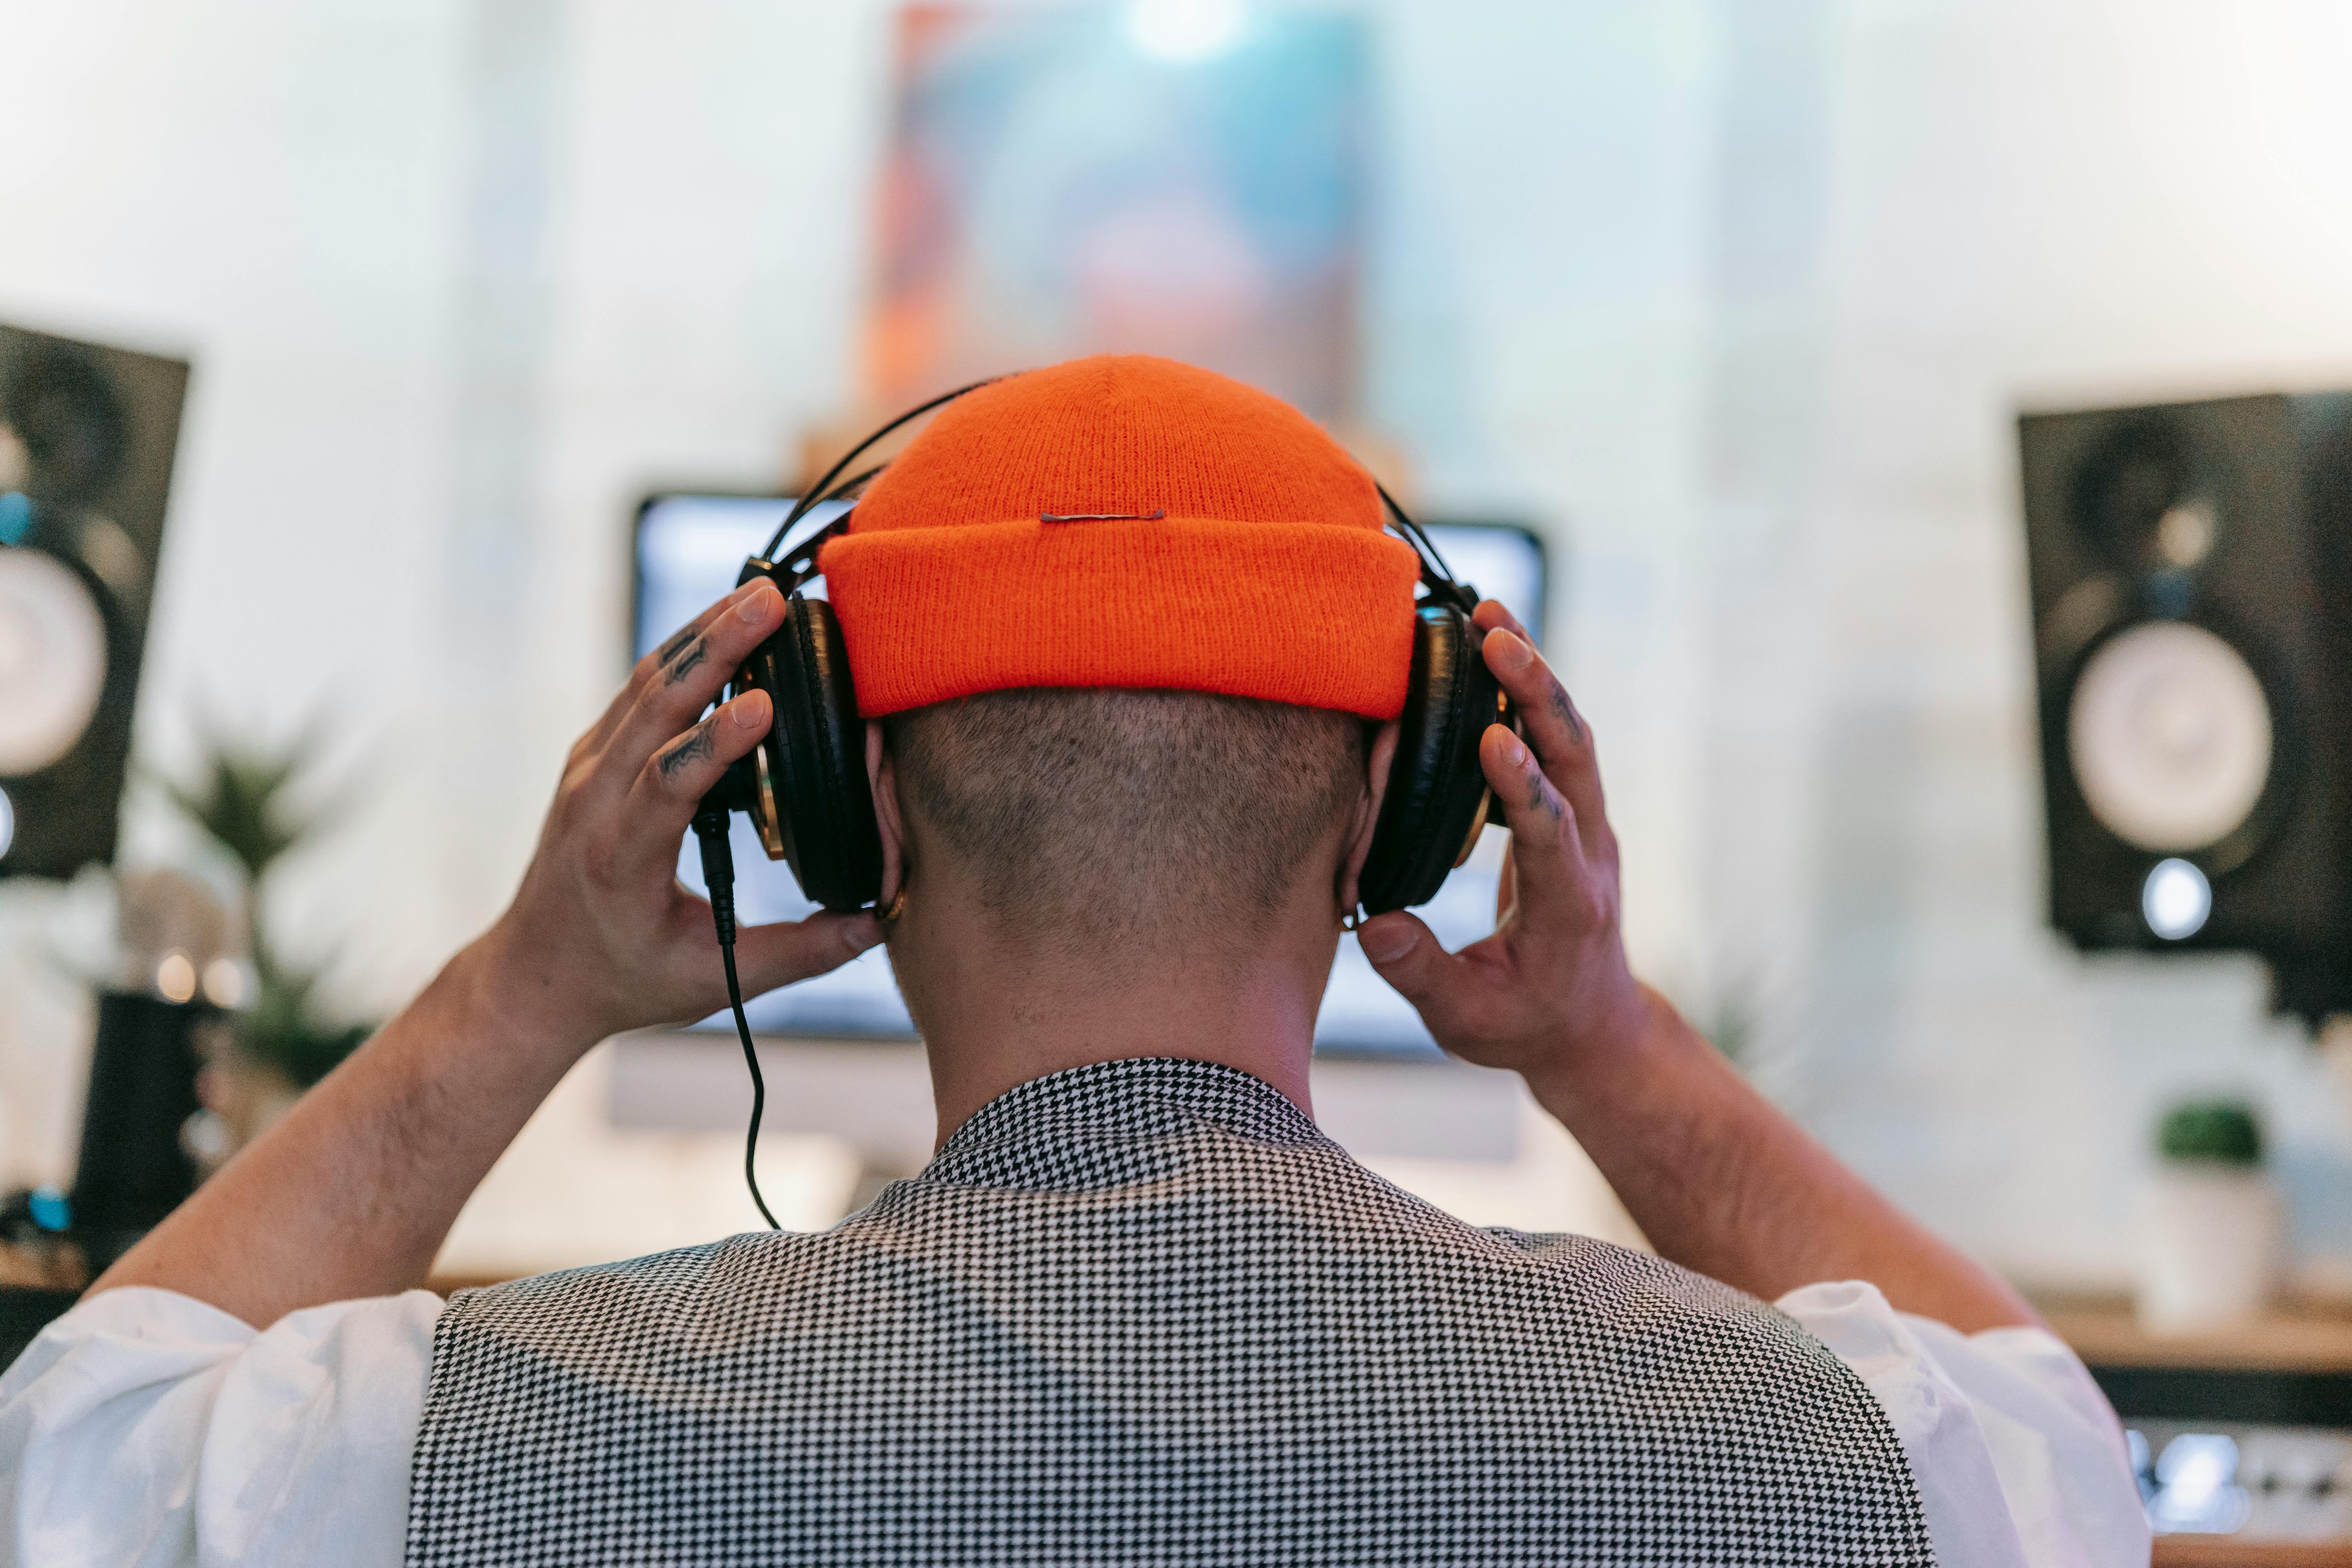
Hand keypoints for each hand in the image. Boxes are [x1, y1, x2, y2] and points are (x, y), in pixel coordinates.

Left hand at [477, 579, 882, 1048]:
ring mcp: (587, 769)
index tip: (766, 704)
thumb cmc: (623, 979)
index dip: (715, 743)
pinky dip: (683, 651)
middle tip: (770, 602)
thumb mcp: (709, 981)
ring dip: (702, 635)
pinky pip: (639, 690)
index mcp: (622, 858)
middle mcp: (595, 802)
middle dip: (714, 649)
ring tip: (757, 592)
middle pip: (654, 706)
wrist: (536, 973)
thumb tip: (874, 925)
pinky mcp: (593, 754)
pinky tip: (724, 622)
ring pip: (645, 683)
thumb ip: (796, 954)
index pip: (668, 784)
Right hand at [1357, 602, 1653, 1080]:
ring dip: (1536, 673)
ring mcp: (1586, 825)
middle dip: (1539, 692)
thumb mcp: (1468, 1021)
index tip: (1492, 738)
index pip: (1549, 832)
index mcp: (1568, 905)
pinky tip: (1492, 645)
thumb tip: (1372, 924)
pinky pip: (1556, 739)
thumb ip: (1421, 974)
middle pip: (1576, 756)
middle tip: (1496, 635)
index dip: (1523, 786)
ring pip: (1571, 735)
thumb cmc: (1524, 1022)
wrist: (1589, 1024)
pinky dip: (1528, 689)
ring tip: (1491, 613)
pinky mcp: (1569, 810)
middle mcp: (1589, 851)